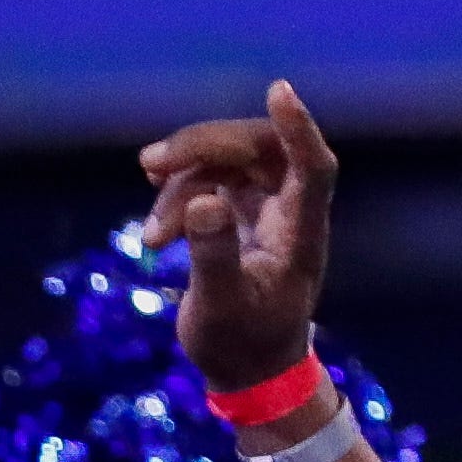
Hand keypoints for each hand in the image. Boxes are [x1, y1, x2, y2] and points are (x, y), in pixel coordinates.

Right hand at [137, 80, 337, 396]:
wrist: (247, 369)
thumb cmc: (239, 344)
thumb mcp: (218, 308)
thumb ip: (213, 255)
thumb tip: (203, 201)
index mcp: (300, 232)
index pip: (312, 166)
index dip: (297, 129)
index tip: (278, 92)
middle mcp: (290, 210)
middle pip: (257, 150)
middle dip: (203, 147)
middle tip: (149, 163)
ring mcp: (267, 209)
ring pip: (227, 164)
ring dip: (180, 183)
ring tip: (150, 236)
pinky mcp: (242, 214)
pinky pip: (212, 182)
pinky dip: (179, 195)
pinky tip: (155, 228)